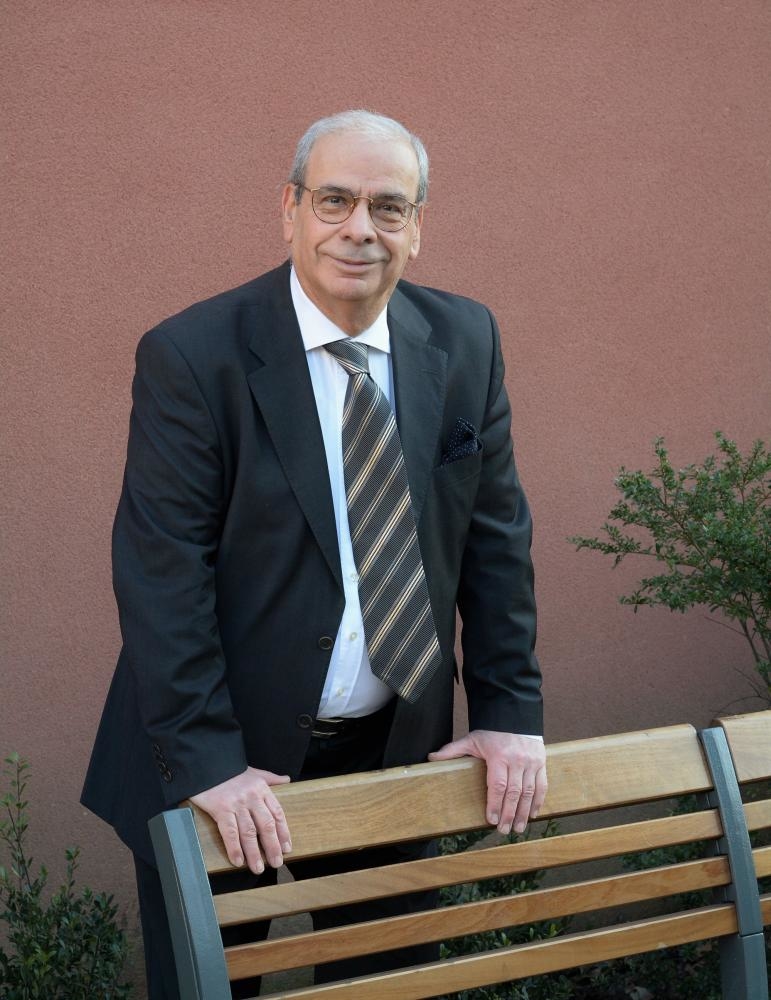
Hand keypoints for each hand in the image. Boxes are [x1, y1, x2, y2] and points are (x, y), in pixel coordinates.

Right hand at [190, 767, 291, 873]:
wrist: (207, 763)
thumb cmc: (230, 770)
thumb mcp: (254, 771)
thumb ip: (271, 778)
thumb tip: (287, 780)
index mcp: (261, 789)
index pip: (277, 814)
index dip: (283, 832)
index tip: (287, 847)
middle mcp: (252, 797)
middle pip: (266, 825)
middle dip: (272, 846)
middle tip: (276, 863)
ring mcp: (237, 803)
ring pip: (249, 832)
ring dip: (254, 852)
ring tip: (258, 868)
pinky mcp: (221, 809)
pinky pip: (230, 832)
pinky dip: (234, 848)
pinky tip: (238, 860)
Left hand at [429, 730, 546, 834]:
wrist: (515, 714)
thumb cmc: (491, 730)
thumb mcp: (471, 739)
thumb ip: (453, 750)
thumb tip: (431, 758)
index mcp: (499, 756)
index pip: (497, 785)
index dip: (494, 804)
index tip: (491, 820)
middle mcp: (517, 760)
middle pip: (514, 793)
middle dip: (508, 814)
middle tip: (503, 830)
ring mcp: (531, 762)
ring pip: (529, 792)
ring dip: (523, 813)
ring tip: (518, 828)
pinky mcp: (541, 762)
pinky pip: (542, 785)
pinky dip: (538, 801)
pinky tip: (532, 814)